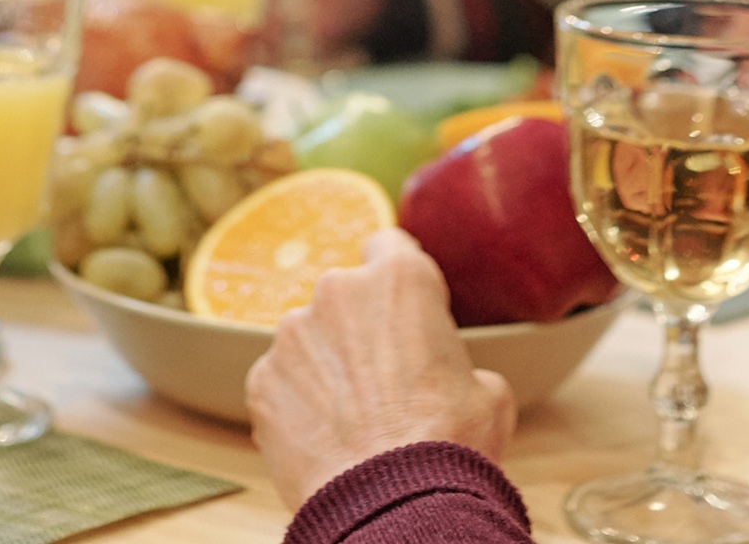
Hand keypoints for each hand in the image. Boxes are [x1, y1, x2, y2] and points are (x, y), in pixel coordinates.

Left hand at [247, 230, 514, 508]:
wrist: (392, 504)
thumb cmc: (450, 443)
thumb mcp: (488, 391)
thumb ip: (460, 363)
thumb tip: (454, 378)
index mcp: (399, 278)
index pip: (388, 245)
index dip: (396, 276)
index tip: (402, 308)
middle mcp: (337, 290)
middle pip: (344, 296)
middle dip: (358, 329)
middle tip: (383, 380)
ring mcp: (291, 334)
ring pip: (308, 339)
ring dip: (325, 366)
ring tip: (352, 419)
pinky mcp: (260, 380)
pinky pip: (281, 382)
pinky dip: (298, 403)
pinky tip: (326, 438)